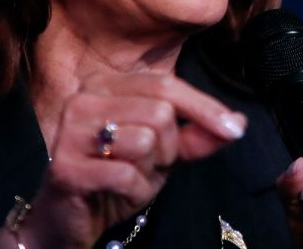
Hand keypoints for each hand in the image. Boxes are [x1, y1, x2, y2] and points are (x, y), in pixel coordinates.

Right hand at [18, 73, 246, 248]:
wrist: (68, 217)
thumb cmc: (113, 177)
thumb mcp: (161, 154)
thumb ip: (194, 136)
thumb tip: (236, 122)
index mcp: (102, 85)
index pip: (164, 84)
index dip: (204, 107)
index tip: (235, 129)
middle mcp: (81, 99)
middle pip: (159, 112)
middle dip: (169, 147)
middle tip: (149, 164)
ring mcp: (70, 131)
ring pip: (145, 140)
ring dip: (150, 169)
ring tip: (130, 175)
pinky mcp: (66, 166)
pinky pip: (126, 174)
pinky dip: (135, 190)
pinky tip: (120, 191)